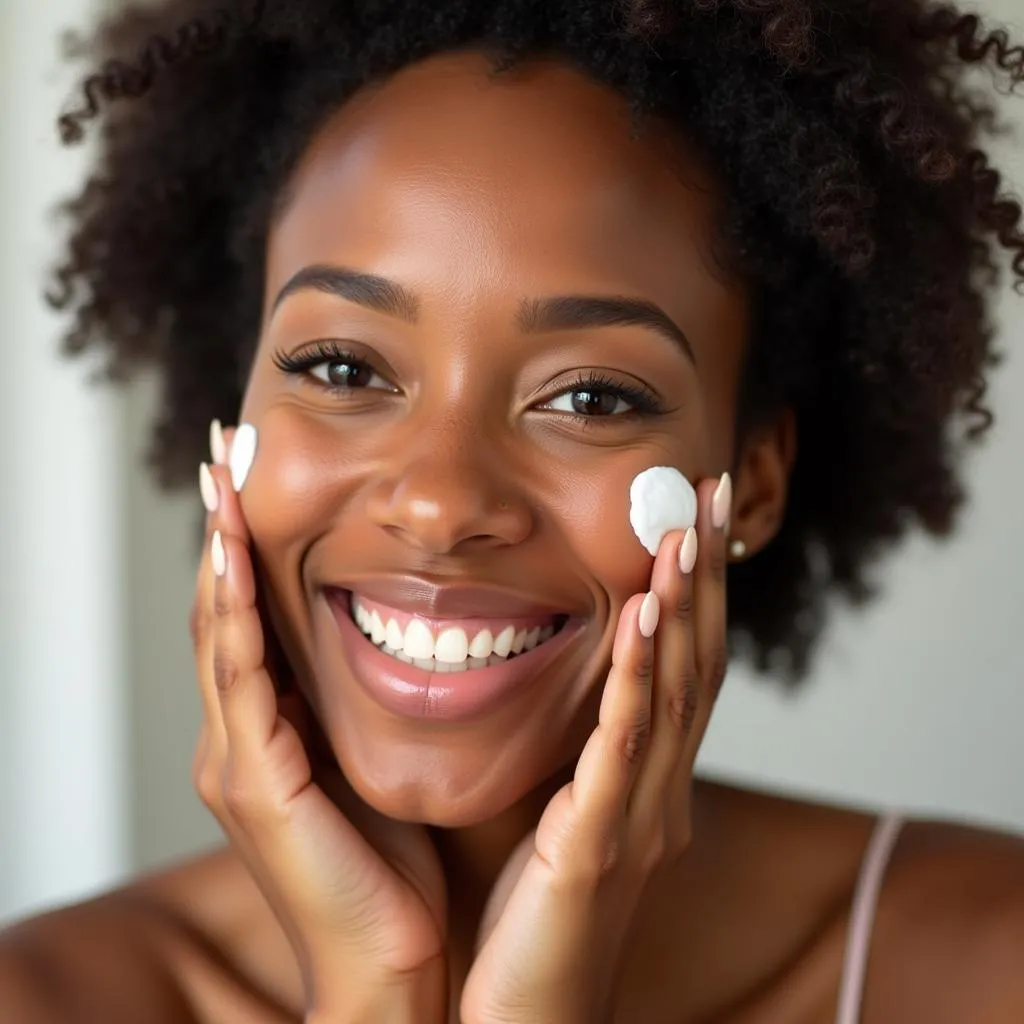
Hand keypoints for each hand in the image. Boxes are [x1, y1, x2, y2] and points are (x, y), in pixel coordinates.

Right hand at [190, 424, 447, 1022]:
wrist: (395, 962)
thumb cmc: (394, 861)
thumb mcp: (376, 758)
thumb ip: (367, 703)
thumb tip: (410, 629)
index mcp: (271, 729)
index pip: (252, 617)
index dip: (250, 545)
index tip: (257, 473)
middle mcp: (241, 737)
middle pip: (223, 611)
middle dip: (223, 529)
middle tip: (225, 449)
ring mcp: (239, 761)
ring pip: (220, 635)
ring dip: (221, 555)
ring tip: (221, 481)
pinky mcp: (255, 785)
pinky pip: (241, 683)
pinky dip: (237, 617)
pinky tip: (236, 562)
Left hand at [460, 475, 730, 1023]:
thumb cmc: (531, 922)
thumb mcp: (558, 818)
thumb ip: (573, 753)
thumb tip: (562, 683)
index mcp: (647, 781)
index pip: (685, 665)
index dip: (697, 588)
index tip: (696, 515)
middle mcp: (659, 791)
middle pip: (696, 661)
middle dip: (706, 574)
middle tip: (713, 491)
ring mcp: (637, 818)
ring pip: (676, 694)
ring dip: (684, 607)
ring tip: (685, 531)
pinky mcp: (598, 847)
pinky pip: (623, 748)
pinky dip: (639, 679)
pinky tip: (644, 618)